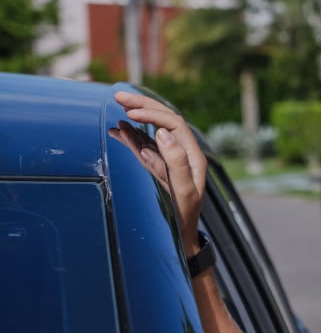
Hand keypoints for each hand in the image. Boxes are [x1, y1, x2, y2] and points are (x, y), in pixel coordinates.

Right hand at [114, 91, 206, 255]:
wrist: (181, 237)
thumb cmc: (184, 217)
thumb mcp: (183, 192)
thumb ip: (176, 162)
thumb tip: (162, 133)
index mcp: (193, 156)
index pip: (173, 124)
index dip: (152, 114)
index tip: (130, 113)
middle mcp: (183, 154)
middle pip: (163, 121)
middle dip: (141, 106)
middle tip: (118, 96)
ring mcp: (169, 160)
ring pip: (150, 132)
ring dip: (133, 119)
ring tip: (115, 108)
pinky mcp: (158, 168)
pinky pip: (143, 146)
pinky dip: (129, 137)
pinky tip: (116, 130)